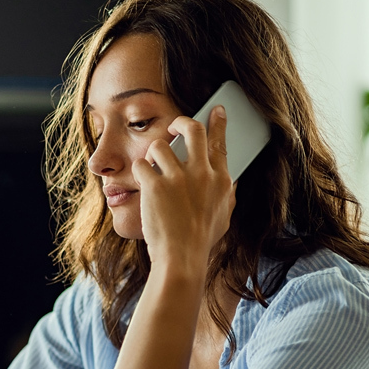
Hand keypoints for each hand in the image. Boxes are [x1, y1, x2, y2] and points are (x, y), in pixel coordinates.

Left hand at [131, 105, 237, 270]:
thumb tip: (229, 180)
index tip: (217, 110)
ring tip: (151, 165)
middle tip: (173, 126)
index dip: (218, 122)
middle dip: (181, 122)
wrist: (182, 258)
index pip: (220, 142)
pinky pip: (141, 164)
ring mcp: (178, 179)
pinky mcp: (155, 186)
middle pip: (193, 130)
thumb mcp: (224, 217)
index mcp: (221, 180)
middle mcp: (202, 174)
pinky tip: (141, 182)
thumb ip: (226, 195)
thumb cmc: (201, 242)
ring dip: (153, 152)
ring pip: (160, 145)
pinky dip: (139, 172)